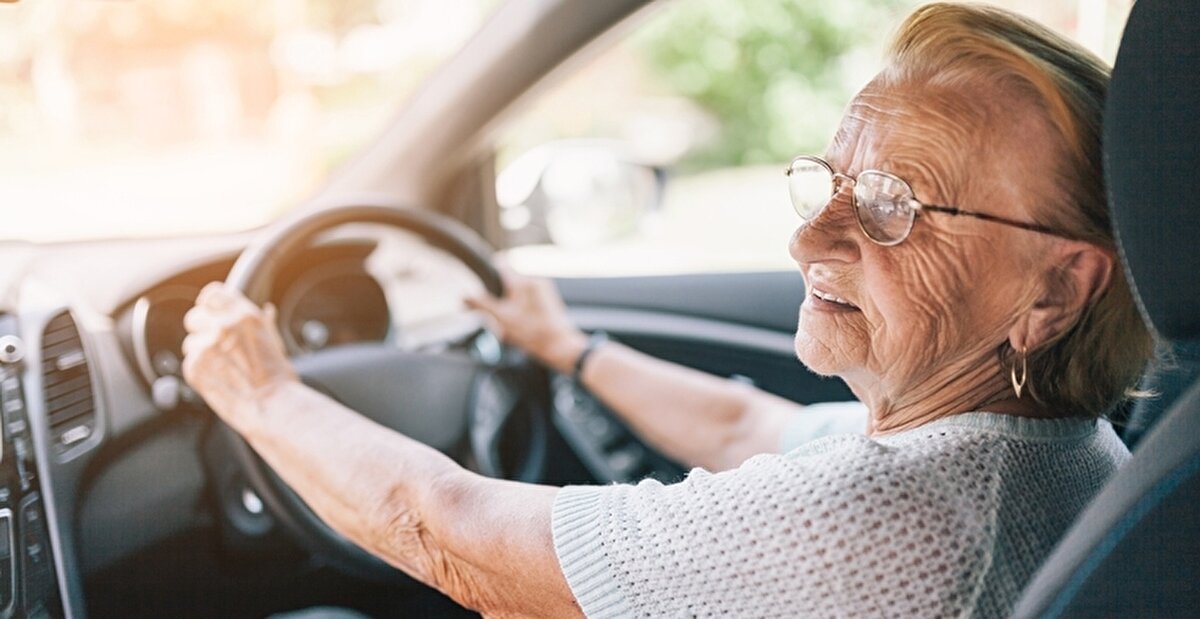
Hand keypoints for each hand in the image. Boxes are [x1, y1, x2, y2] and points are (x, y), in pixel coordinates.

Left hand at [182, 282, 297, 432]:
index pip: (213, 294)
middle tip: (217, 346)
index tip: (210, 311)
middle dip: (202, 329)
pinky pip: (189, 362)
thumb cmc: (279, 378)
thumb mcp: (276, 342)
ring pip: (190, 342)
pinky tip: (218, 379)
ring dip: (201, 353)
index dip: (210, 304)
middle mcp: (223, 326)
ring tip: (222, 368)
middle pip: (194, 316)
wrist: (271, 406)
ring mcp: (206, 347)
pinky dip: (200, 371)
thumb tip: (266, 310)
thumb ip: (264, 323)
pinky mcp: (194, 367)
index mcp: (245, 315)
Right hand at [464, 268, 586, 373]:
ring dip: (509, 303)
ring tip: (510, 321)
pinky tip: (520, 324)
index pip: (500, 264)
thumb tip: (464, 295)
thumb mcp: (502, 319)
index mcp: (522, 282)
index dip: (488, 270)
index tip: (480, 279)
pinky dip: (520, 308)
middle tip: (497, 312)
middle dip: (499, 294)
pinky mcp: (547, 300)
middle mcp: (534, 281)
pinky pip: (527, 298)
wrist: (560, 346)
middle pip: (507, 280)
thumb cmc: (534, 333)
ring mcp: (543, 290)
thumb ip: (482, 305)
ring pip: (517, 291)